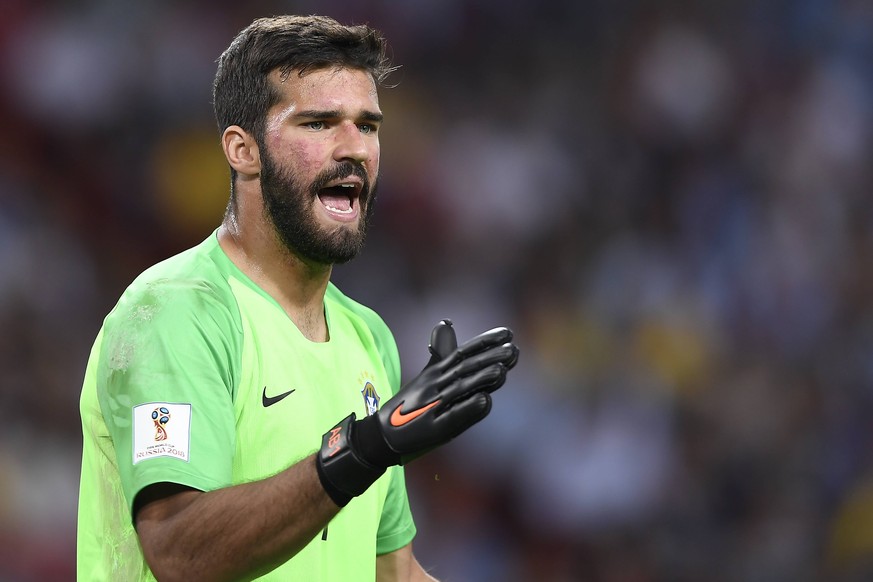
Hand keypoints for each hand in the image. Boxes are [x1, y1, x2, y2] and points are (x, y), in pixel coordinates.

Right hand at [315, 320, 518, 505]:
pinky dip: (468, 408)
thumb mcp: (426, 375)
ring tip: (502, 371)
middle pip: (465, 368)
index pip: (463, 353)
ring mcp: (434, 406)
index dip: (485, 342)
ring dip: (482, 380)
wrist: (383, 433)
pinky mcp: (434, 428)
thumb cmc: (411, 404)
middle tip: (513, 349)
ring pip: (460, 389)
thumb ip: (440, 353)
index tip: (507, 333)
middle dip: (489, 357)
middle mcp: (435, 385)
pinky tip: (485, 401)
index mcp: (436, 373)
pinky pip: (453, 416)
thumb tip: (446, 324)